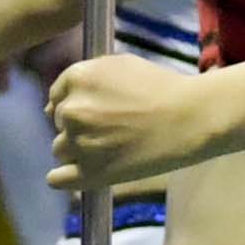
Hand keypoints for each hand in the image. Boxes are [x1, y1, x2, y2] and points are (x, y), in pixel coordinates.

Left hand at [47, 55, 223, 199]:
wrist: (190, 118)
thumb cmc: (161, 88)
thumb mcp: (119, 65)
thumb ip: (85, 77)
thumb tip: (53, 105)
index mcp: (77, 78)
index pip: (56, 97)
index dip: (77, 103)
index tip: (97, 112)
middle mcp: (72, 110)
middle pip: (58, 123)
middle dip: (79, 126)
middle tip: (111, 129)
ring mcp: (79, 143)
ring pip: (61, 150)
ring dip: (78, 150)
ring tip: (110, 148)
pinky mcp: (90, 173)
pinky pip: (57, 179)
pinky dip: (65, 178)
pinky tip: (82, 173)